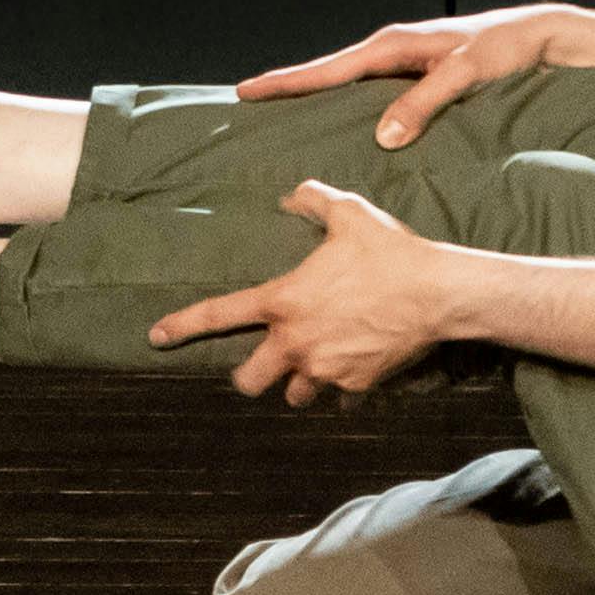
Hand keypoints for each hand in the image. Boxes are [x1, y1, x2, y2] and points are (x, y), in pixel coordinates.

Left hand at [145, 180, 459, 404]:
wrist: (438, 293)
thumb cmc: (390, 251)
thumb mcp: (348, 213)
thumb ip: (312, 200)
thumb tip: (292, 195)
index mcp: (282, 302)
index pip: (217, 316)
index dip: (181, 327)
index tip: (156, 338)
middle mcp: (296, 342)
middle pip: (248, 381)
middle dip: (251, 376)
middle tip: (265, 364)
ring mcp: (325, 369)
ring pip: (295, 394)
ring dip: (300, 383)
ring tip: (317, 365)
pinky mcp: (356, 386)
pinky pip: (340, 399)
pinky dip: (344, 390)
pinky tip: (357, 370)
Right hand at [234, 2, 594, 148]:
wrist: (536, 35)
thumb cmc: (504, 50)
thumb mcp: (465, 75)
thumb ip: (424, 104)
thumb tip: (383, 137)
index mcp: (392, 46)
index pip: (327, 69)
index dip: (286, 82)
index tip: (246, 90)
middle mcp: (391, 51)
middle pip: (327, 74)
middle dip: (287, 87)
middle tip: (245, 103)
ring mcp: (402, 63)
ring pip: (347, 83)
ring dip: (315, 96)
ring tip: (278, 117)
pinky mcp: (417, 76)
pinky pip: (369, 92)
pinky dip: (347, 103)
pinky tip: (339, 124)